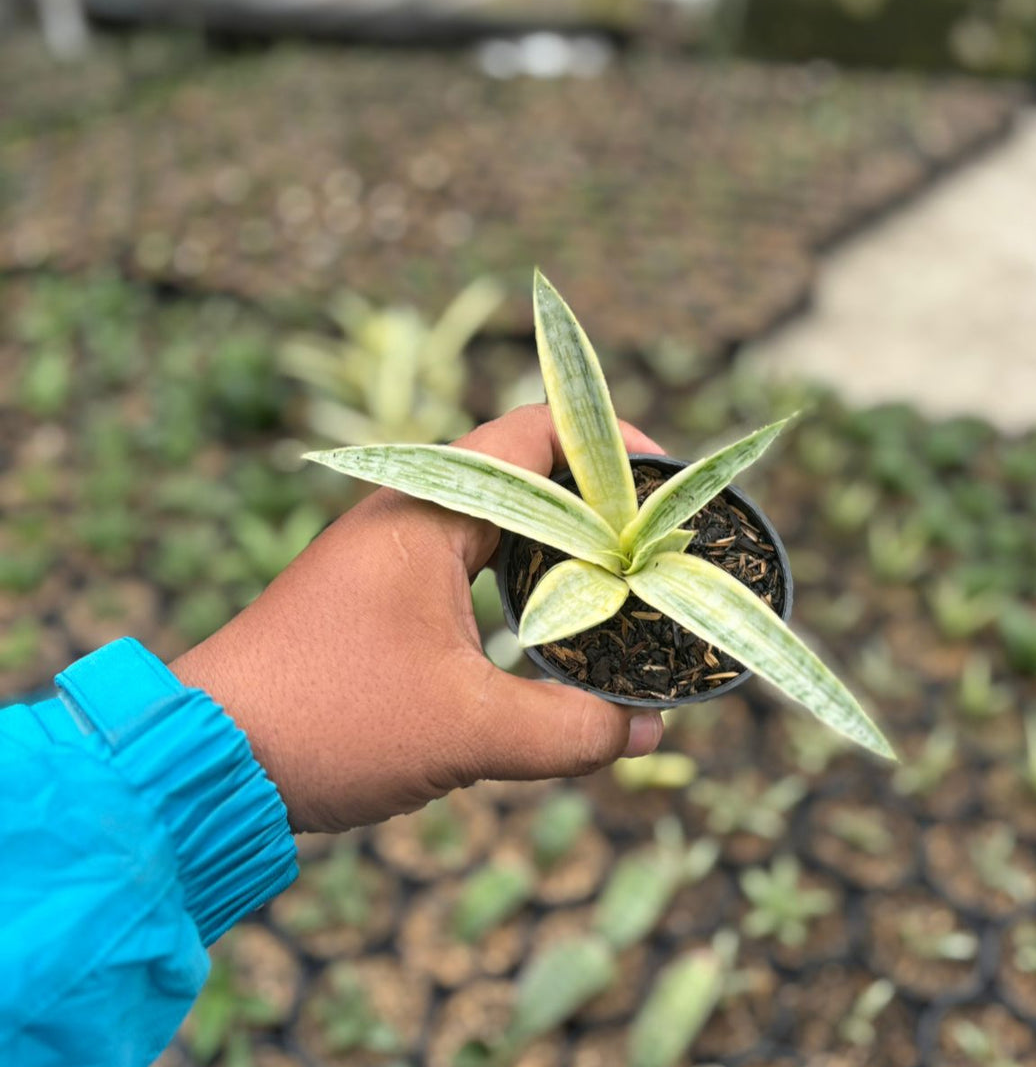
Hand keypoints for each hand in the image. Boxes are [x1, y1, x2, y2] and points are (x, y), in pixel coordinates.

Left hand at [169, 406, 665, 832]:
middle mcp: (409, 515)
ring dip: (560, 545)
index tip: (669, 479)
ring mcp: (391, 552)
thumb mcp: (465, 730)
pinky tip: (554, 620)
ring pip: (499, 524)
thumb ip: (570, 729)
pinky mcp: (381, 594)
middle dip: (599, 503)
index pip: (533, 436)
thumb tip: (649, 733)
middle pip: (525, 476)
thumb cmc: (329, 721)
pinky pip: (471, 563)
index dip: (609, 445)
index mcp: (428, 514)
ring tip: (623, 579)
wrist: (207, 757)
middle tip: (659, 542)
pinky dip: (521, 580)